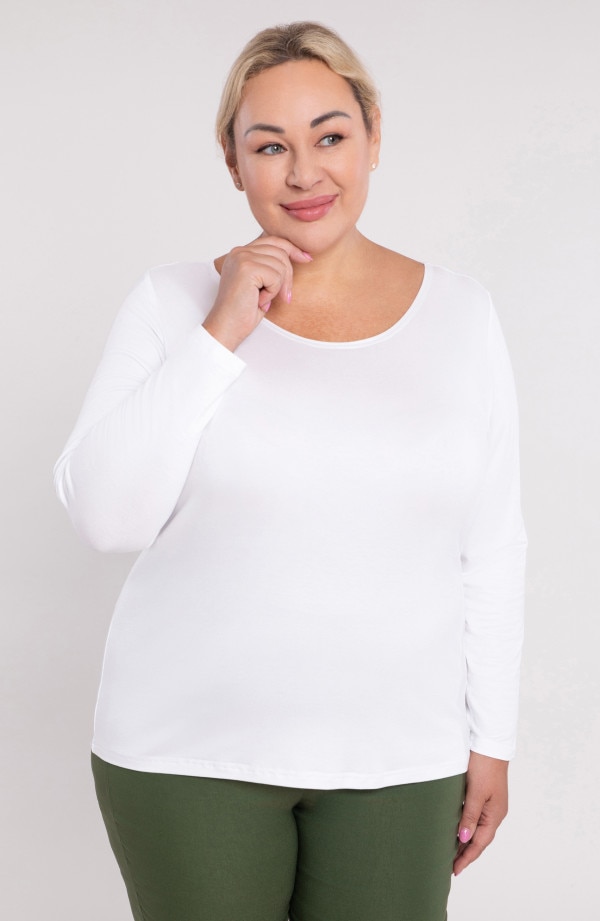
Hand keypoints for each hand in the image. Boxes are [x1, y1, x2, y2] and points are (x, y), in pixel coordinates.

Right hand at [203, 235, 311, 350]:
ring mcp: (242, 258)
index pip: (273, 241)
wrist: (227, 327)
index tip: (307, 258)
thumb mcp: (261, 284)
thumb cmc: (243, 311)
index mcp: (240, 253)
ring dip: (277, 287)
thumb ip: (270, 266)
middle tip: (284, 297)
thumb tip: (298, 254)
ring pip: (280, 265)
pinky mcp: (247, 268)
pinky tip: (259, 301)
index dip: (292, 249)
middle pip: (280, 251)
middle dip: (288, 276)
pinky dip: (272, 293)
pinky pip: (276, 277)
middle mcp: (239, 251)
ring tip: (263, 300)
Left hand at [453, 751, 508, 875]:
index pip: (480, 843)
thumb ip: (469, 816)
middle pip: (479, 839)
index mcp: (495, 815)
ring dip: (465, 841)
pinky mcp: (483, 794)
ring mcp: (490, 804)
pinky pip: (474, 817)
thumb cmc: (484, 766)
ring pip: (476, 828)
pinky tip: (456, 829)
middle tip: (450, 866)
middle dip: (466, 853)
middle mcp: (494, 812)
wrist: (489, 743)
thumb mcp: (476, 793)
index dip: (467, 857)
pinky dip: (465, 826)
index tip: (455, 870)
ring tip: (451, 852)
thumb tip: (464, 839)